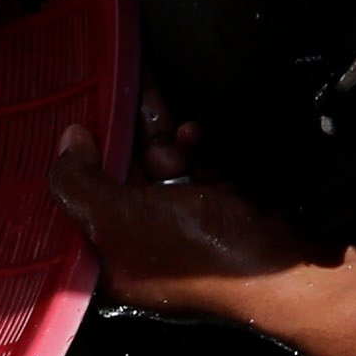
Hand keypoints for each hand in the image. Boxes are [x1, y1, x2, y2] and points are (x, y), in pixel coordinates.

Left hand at [49, 104, 355, 355]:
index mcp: (111, 264)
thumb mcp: (120, 217)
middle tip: (116, 90)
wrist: (289, 266)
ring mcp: (184, 227)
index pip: (77, 208)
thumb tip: (67, 141)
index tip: (70, 121)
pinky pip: (195, 168)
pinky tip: (195, 133)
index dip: (72, 165)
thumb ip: (79, 182)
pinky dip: (193, 147)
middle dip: (120, 136)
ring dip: (157, 135)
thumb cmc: (199, 251)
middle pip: (118, 180)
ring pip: (156, 166)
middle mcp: (144, 247)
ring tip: (158, 105)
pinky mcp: (219, 208)